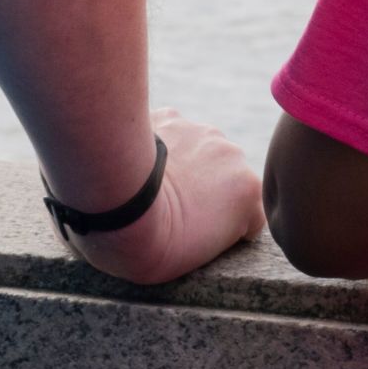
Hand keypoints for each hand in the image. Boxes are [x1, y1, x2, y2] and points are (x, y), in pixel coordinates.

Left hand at [68, 108, 264, 287]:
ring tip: (152, 186)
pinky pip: (170, 131)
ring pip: (198, 149)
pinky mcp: (171, 117)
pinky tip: (138, 165)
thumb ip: (221, 223)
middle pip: (224, 174)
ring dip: (184, 162)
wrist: (119, 208)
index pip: (248, 211)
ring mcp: (202, 132)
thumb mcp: (207, 251)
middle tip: (173, 208)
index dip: (222, 225)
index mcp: (248, 191)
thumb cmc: (158, 246)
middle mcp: (232, 154)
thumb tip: (204, 212)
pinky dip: (159, 144)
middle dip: (204, 187)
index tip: (197, 233)